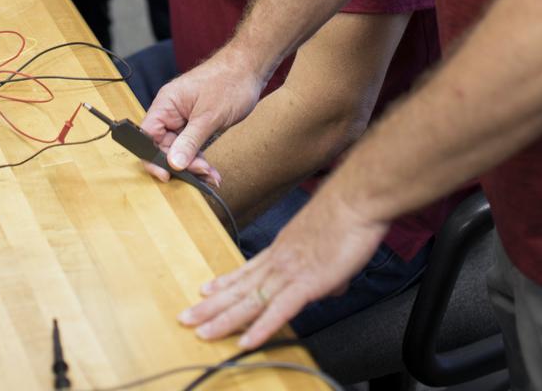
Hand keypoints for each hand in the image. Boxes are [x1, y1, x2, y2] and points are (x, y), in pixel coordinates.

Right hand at [140, 43, 266, 171]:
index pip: (148, 135)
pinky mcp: (196, 124)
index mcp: (167, 103)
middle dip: (180, 164)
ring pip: (179, 150)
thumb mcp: (209, 116)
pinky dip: (200, 159)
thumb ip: (189, 141)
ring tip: (210, 174)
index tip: (165, 175)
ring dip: (193, 165)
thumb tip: (173, 164)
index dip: (152, 157)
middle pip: (163, 146)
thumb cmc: (229, 82)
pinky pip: (191, 146)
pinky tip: (211, 170)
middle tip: (201, 173)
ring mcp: (184, 118)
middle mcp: (171, 111)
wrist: (250, 68)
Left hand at [178, 180, 389, 348]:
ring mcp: (290, 271)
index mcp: (283, 247)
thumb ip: (323, 265)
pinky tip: (246, 342)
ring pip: (250, 300)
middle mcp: (280, 259)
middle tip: (186, 317)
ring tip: (202, 332)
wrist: (355, 199)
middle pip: (240, 287)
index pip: (247, 269)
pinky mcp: (307, 281)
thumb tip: (330, 282)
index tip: (205, 291)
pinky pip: (279, 310)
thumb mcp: (326, 241)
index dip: (225, 282)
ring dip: (224, 320)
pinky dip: (262, 328)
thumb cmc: (347, 214)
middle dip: (211, 306)